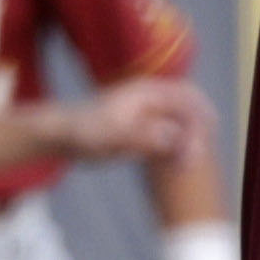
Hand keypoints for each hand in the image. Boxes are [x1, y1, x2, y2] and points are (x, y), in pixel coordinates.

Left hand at [58, 73, 217, 168]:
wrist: (61, 135)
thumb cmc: (84, 130)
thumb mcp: (113, 135)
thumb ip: (144, 135)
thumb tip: (173, 136)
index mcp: (148, 91)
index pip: (187, 99)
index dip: (197, 122)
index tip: (193, 150)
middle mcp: (152, 99)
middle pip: (189, 111)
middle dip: (196, 134)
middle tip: (189, 162)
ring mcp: (149, 113)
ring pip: (182, 124)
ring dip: (188, 143)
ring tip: (182, 167)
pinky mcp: (144, 128)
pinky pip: (171, 135)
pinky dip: (177, 148)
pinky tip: (173, 166)